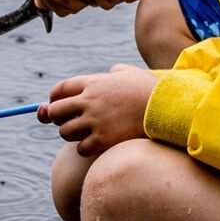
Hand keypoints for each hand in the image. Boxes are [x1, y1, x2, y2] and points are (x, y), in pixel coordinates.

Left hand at [38, 65, 157, 157]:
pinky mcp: (103, 139)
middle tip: (70, 123)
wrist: (166, 109)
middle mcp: (89, 100)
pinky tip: (96, 145)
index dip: (53, 100)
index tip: (55, 106)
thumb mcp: (131, 73)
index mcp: (93, 82)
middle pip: (55, 112)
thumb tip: (110, 73)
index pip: (59, 90)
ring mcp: (95, 120)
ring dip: (73, 136)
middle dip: (59, 119)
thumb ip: (116, 71)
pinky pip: (80, 149)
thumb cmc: (150, 91)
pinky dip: (86, 149)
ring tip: (86, 135)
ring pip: (65, 132)